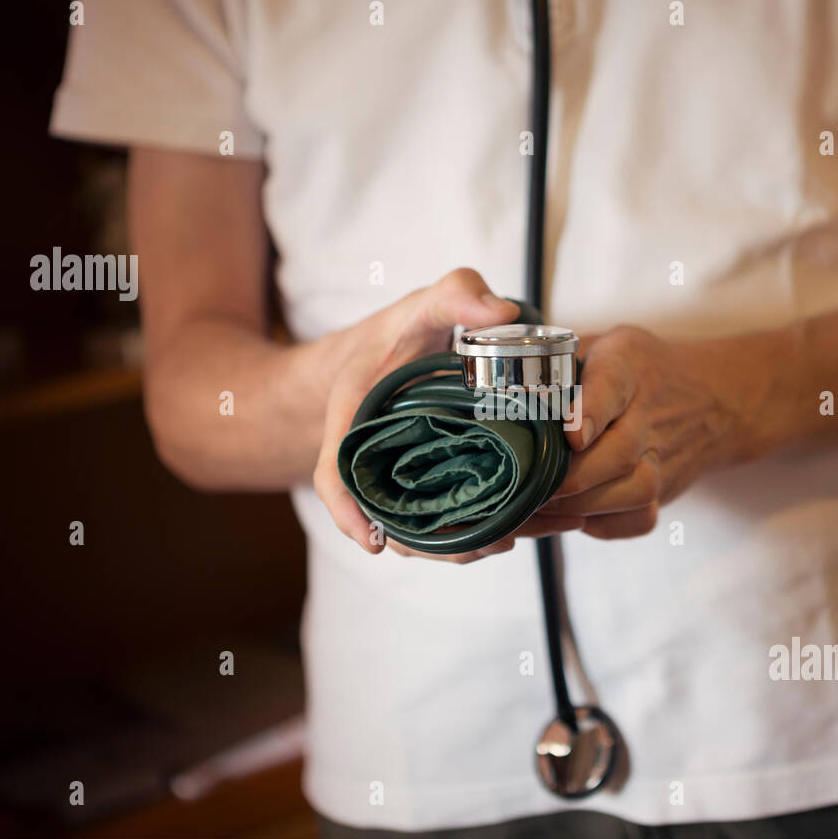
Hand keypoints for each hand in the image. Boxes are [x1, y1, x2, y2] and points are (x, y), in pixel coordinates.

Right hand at [312, 268, 584, 561]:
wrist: (393, 347)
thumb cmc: (405, 329)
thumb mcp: (427, 301)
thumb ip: (458, 292)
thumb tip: (501, 312)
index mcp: (354, 413)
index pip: (335, 472)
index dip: (348, 511)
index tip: (372, 542)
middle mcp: (369, 451)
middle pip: (381, 514)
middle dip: (425, 542)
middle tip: (482, 545)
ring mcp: (393, 472)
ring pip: (410, 525)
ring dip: (449, 546)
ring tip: (500, 542)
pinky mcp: (420, 482)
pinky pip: (432, 517)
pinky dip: (461, 533)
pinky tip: (502, 534)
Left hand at [537, 325, 775, 538]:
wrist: (712, 399)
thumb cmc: (637, 371)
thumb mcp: (603, 344)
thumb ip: (559, 358)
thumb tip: (496, 383)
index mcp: (628, 364)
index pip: (611, 383)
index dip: (590, 410)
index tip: (571, 435)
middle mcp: (651, 412)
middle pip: (620, 452)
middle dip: (570, 475)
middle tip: (526, 485)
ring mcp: (664, 457)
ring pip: (633, 491)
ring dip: (583, 503)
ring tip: (540, 504)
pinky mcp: (665, 491)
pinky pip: (637, 519)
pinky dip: (603, 524)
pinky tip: (572, 514)